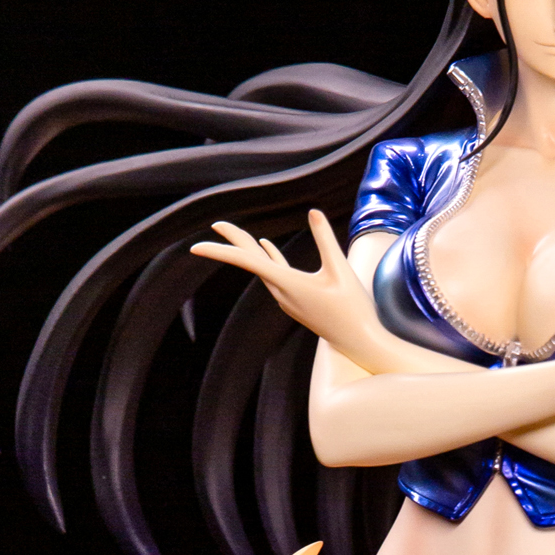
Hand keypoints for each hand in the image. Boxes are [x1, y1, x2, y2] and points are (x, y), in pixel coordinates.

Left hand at [190, 208, 385, 366]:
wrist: (358, 342)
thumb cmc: (353, 308)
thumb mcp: (341, 270)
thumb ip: (326, 240)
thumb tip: (313, 212)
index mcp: (289, 284)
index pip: (248, 262)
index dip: (222, 251)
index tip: (197, 248)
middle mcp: (282, 292)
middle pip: (251, 261)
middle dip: (233, 241)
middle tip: (216, 223)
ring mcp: (287, 298)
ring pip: (262, 266)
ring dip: (248, 247)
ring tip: (232, 230)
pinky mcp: (295, 299)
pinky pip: (275, 274)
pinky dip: (268, 258)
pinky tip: (265, 246)